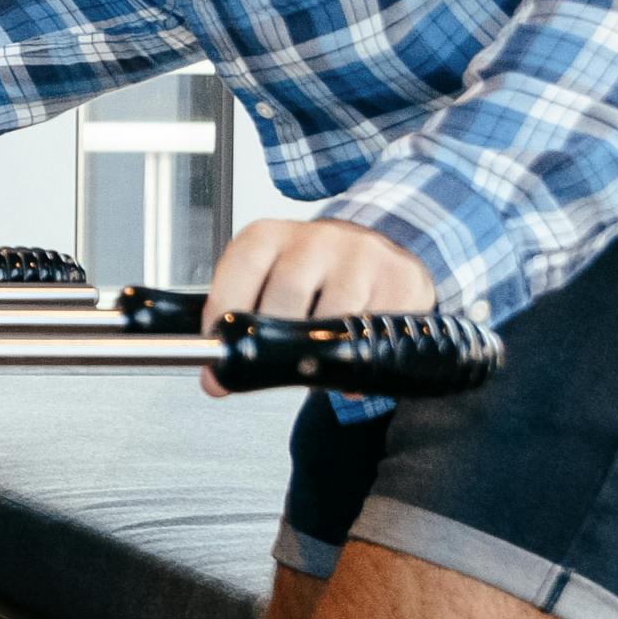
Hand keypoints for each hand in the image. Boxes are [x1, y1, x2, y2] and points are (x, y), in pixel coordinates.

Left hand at [193, 217, 432, 393]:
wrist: (372, 251)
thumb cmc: (309, 275)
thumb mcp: (264, 284)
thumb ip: (238, 326)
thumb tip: (216, 381)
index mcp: (269, 236)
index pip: (241, 268)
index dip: (227, 313)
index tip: (225, 349)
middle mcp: (317, 239)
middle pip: (287, 296)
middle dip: (275, 343)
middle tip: (275, 363)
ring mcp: (363, 256)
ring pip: (333, 317)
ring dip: (318, 353)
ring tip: (311, 362)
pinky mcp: (401, 280)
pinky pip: (375, 329)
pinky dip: (357, 360)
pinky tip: (346, 362)